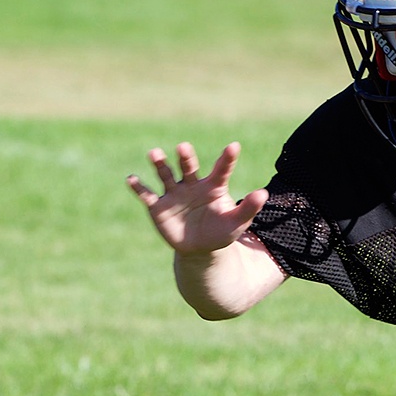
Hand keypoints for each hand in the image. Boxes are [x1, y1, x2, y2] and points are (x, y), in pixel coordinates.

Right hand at [127, 141, 266, 256]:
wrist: (199, 248)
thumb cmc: (221, 231)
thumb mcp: (237, 222)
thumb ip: (249, 208)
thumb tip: (264, 194)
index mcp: (214, 186)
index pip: (222, 170)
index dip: (228, 159)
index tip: (234, 147)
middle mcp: (192, 185)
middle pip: (188, 167)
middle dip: (185, 157)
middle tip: (183, 147)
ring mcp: (174, 194)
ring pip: (166, 175)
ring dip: (160, 164)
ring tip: (154, 153)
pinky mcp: (158, 206)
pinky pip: (147, 195)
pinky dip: (138, 187)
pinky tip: (131, 179)